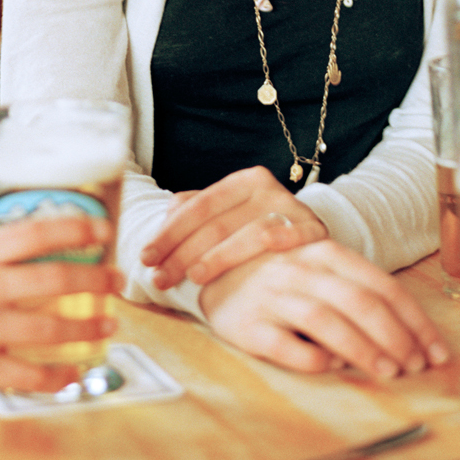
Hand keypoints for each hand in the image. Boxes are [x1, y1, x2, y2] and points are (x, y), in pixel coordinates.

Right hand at [0, 216, 120, 413]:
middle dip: (96, 281)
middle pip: (56, 279)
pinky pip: (32, 373)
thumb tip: (18, 254)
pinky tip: (74, 375)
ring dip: (88, 328)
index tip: (103, 232)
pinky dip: (59, 377)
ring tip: (107, 327)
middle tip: (116, 282)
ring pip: (53, 328)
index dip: (77, 230)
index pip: (35, 233)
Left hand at [141, 167, 327, 289]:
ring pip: (249, 232)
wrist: (310, 237)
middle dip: (183, 253)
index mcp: (242, 181)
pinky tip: (249, 268)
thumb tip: (160, 228)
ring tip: (194, 278)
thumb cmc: (255, 231)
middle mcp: (267, 188)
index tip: (146, 258)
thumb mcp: (224, 217)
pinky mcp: (314, 230)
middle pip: (217, 222)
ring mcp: (292, 208)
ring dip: (218, 257)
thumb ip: (191, 216)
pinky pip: (288, 238)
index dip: (168, 233)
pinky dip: (269, 249)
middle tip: (160, 279)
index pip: (197, 206)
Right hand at [197, 239, 448, 378]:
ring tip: (388, 373)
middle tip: (415, 366)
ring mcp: (272, 295)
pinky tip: (336, 369)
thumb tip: (409, 338)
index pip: (382, 285)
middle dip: (396, 337)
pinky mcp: (247, 325)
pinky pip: (288, 346)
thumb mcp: (321, 272)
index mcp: (326, 252)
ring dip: (365, 350)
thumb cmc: (282, 280)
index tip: (436, 351)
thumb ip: (359, 295)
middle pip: (360, 302)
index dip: (415, 321)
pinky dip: (318, 360)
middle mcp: (300, 269)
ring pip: (328, 321)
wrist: (212, 274)